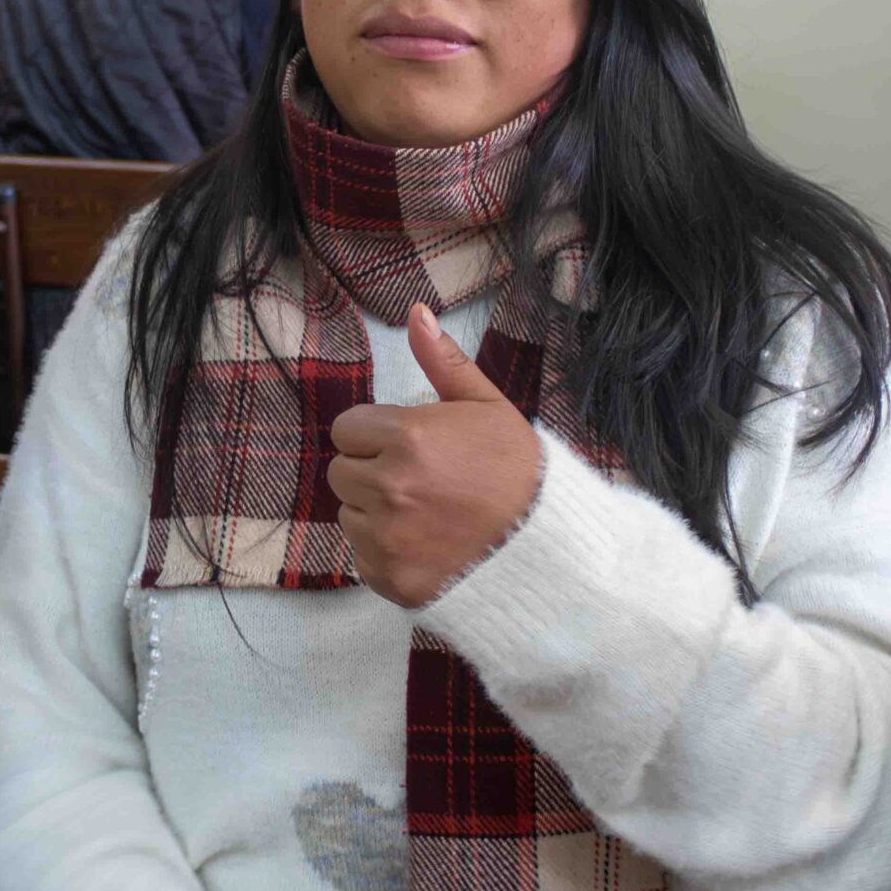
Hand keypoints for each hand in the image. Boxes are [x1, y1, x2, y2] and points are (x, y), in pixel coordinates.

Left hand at [326, 302, 542, 608]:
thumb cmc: (519, 471)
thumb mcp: (488, 407)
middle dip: (372, 472)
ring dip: (376, 513)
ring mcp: (386, 537)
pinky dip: (386, 552)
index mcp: (407, 438)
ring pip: (349, 514)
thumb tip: (416, 312)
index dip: (377, 436)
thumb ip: (444, 362)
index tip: (410, 447)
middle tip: (421, 482)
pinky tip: (427, 546)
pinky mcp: (390, 578)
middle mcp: (388, 487)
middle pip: (342, 472)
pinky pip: (363, 556)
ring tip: (427, 515)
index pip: (348, 429)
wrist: (548, 547)